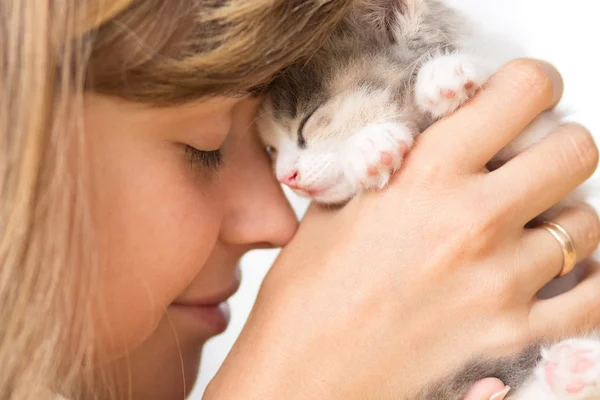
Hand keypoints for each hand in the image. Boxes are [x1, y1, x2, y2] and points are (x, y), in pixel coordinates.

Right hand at [205, 59, 599, 398]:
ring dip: (563, 216)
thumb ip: (391, 167)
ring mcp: (499, 282)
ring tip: (528, 226)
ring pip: (586, 223)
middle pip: (576, 151)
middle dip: (558, 147)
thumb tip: (424, 140)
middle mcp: (472, 221)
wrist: (302, 376)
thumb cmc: (307, 297)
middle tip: (532, 160)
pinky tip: (562, 275)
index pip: (522, 93)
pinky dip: (588, 282)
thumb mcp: (335, 209)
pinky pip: (594, 300)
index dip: (532, 85)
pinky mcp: (511, 336)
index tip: (525, 97)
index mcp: (424, 176)